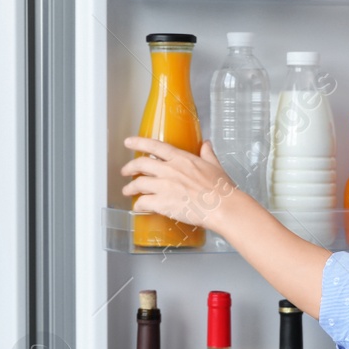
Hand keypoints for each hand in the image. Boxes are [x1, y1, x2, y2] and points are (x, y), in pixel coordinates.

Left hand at [120, 137, 248, 230]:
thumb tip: (206, 144)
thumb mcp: (215, 165)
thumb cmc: (221, 189)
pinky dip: (138, 205)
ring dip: (130, 188)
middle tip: (125, 171)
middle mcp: (169, 170)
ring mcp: (164, 186)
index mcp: (181, 159)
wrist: (222, 207)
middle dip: (129, 167)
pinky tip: (138, 207)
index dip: (138, 142)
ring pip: (138, 184)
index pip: (154, 146)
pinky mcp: (162, 203)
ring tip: (127, 191)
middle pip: (140, 164)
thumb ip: (207, 153)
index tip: (129, 142)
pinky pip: (143, 202)